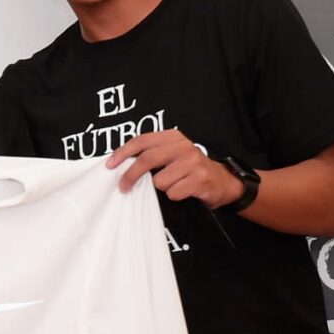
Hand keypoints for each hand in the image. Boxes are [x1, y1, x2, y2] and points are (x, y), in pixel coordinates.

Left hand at [105, 128, 241, 206]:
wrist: (222, 182)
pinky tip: (185, 191)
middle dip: (131, 175)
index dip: (123, 152)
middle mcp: (183, 146)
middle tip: (123, 187)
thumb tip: (121, 164)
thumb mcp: (173, 155)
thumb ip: (152, 154)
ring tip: (175, 185)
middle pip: (147, 159)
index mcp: (173, 137)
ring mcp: (193, 162)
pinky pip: (173, 192)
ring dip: (163, 188)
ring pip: (160, 181)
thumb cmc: (191, 170)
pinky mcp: (200, 179)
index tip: (110, 165)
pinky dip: (175, 195)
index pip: (142, 141)